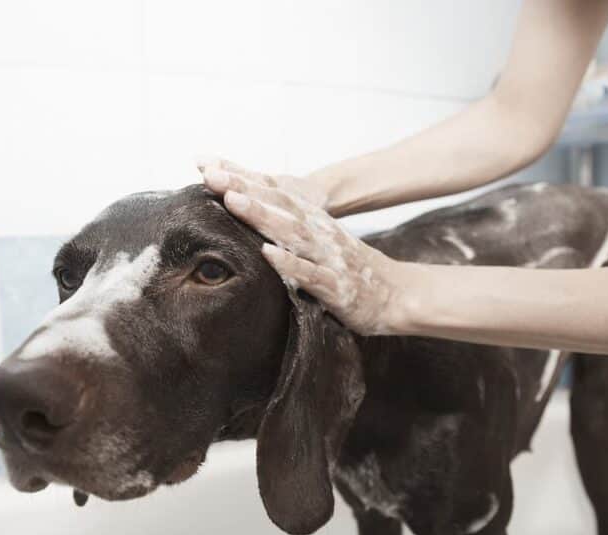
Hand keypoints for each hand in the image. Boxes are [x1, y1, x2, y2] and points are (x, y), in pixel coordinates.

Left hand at [197, 157, 415, 335]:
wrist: (398, 294)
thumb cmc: (351, 270)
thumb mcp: (319, 243)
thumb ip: (289, 230)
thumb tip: (252, 218)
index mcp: (312, 222)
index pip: (274, 195)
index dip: (243, 179)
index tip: (208, 167)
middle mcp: (319, 233)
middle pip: (278, 206)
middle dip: (245, 189)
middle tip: (212, 176)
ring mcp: (328, 258)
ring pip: (292, 233)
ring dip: (262, 216)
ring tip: (234, 201)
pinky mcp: (336, 286)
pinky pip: (310, 274)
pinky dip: (289, 263)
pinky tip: (268, 254)